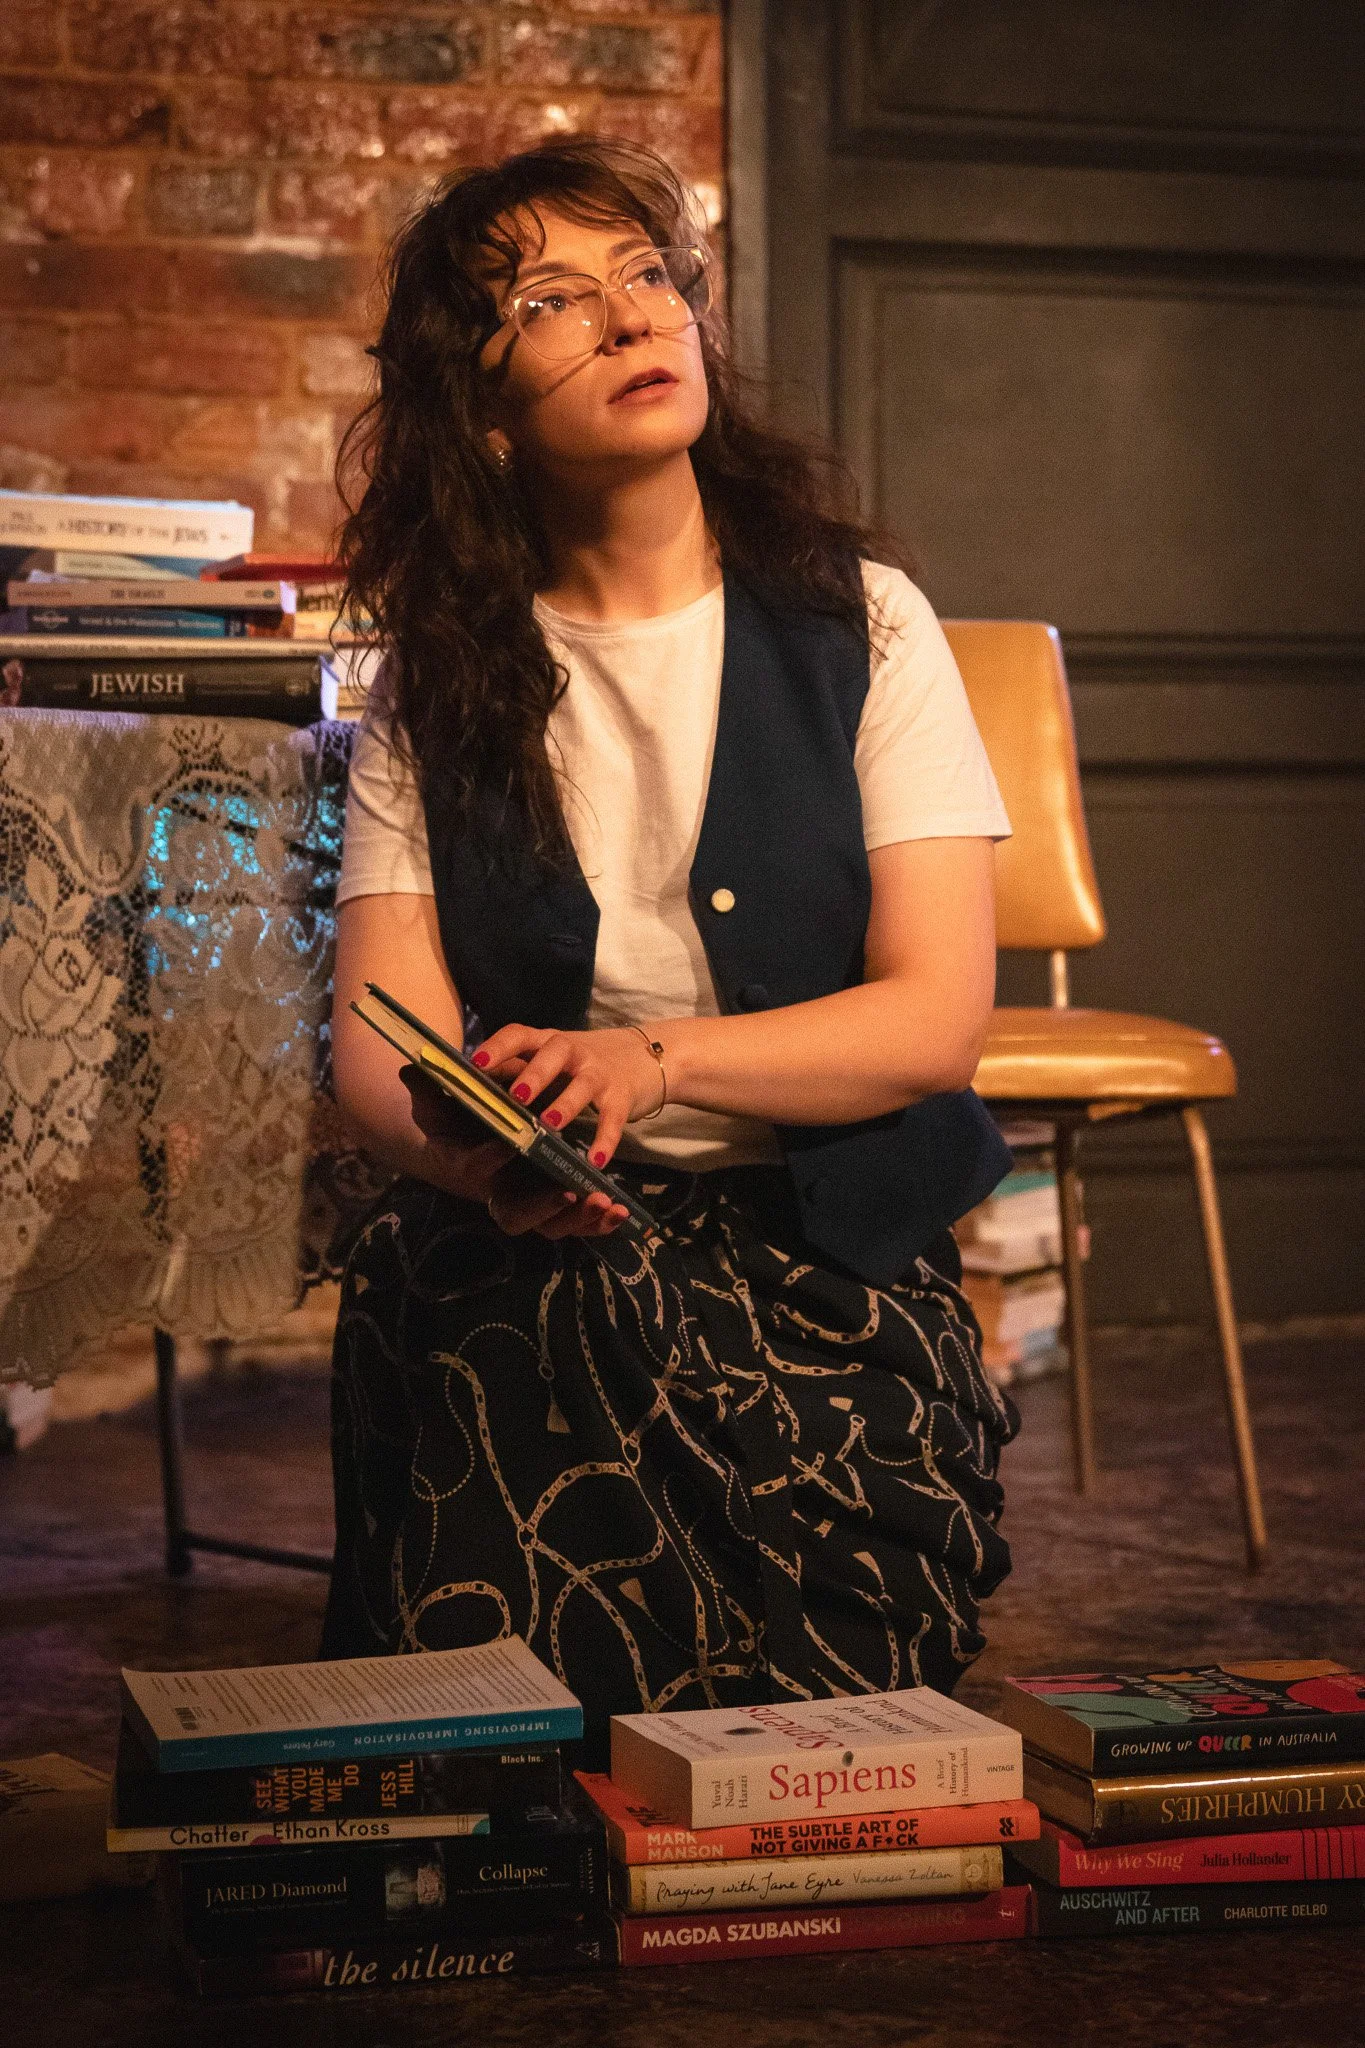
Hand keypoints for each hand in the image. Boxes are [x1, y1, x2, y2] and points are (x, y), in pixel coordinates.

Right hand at [399, 1065, 629, 1239]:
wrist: (480, 1133)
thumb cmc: (462, 1114)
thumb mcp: (443, 1097)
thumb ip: (429, 1089)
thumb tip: (410, 1071)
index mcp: (470, 1165)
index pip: (475, 1168)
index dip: (490, 1159)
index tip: (510, 1143)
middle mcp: (499, 1191)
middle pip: (518, 1215)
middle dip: (545, 1206)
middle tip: (570, 1192)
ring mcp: (528, 1201)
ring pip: (552, 1224)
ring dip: (580, 1218)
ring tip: (605, 1203)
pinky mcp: (554, 1205)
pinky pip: (576, 1223)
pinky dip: (597, 1223)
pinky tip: (619, 1214)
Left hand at [465, 1022, 666, 1169]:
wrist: (649, 1055)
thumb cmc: (585, 1061)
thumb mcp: (553, 1058)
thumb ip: (519, 1067)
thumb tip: (471, 1081)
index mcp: (548, 1042)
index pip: (520, 1034)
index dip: (498, 1046)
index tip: (475, 1063)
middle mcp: (573, 1052)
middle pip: (553, 1054)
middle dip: (534, 1074)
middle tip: (516, 1096)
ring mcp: (599, 1073)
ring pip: (582, 1085)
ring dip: (566, 1104)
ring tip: (550, 1125)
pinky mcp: (622, 1096)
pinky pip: (613, 1119)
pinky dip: (605, 1140)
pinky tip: (595, 1161)